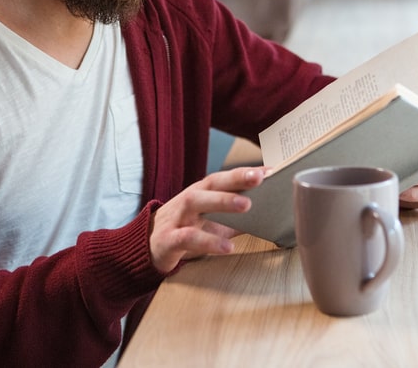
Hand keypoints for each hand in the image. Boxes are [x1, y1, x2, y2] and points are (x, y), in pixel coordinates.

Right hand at [149, 166, 268, 273]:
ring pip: (197, 203)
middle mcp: (189, 200)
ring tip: (247, 206)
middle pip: (211, 183)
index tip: (270, 169)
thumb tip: (269, 216)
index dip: (245, 173)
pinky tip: (227, 247)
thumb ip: (236, 217)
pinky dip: (208, 241)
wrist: (147, 246)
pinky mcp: (169, 239)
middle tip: (259, 178)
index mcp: (201, 193)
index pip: (224, 178)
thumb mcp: (211, 221)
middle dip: (235, 178)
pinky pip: (188, 238)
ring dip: (222, 202)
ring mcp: (178, 218)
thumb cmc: (186, 229)